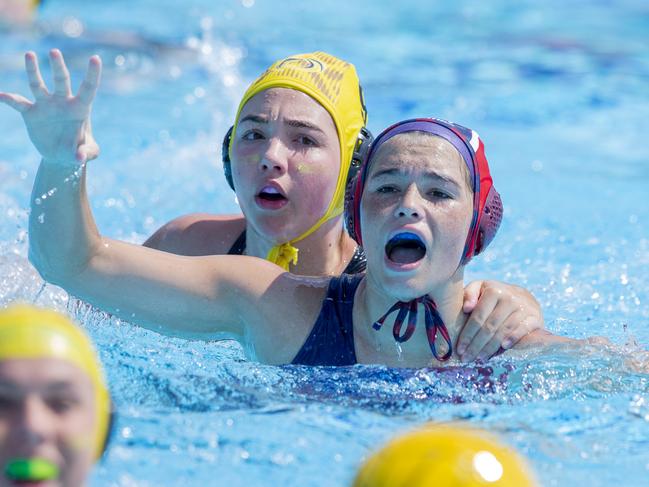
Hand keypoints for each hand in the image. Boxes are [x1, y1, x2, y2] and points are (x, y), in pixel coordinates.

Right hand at [0, 49, 100, 164]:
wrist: (61, 156)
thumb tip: (78, 158)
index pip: (88, 88)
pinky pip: (18, 103)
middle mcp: (62, 101)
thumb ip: (86, 153)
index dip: (92, 74)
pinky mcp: (31, 113)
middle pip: (60, 80)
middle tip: (54, 51)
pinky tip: (0, 96)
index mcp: (80, 108)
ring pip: (38, 84)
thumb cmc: (79, 151)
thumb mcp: (88, 153)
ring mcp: (46, 105)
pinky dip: (9, 99)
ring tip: (29, 54)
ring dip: (33, 71)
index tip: (95, 58)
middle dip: (58, 66)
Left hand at [456, 280, 543, 361]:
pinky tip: (503, 348)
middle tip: (466, 358)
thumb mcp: (479, 288)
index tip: (459, 349)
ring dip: (490, 347)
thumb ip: (469, 294)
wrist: (522, 296)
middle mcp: (509, 298)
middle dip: (476, 345)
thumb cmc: (494, 295)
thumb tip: (466, 308)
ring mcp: (523, 307)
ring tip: (480, 358)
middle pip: (489, 327)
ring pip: (503, 331)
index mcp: (493, 291)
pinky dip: (513, 338)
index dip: (467, 335)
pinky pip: (522, 330)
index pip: (478, 317)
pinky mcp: (534, 317)